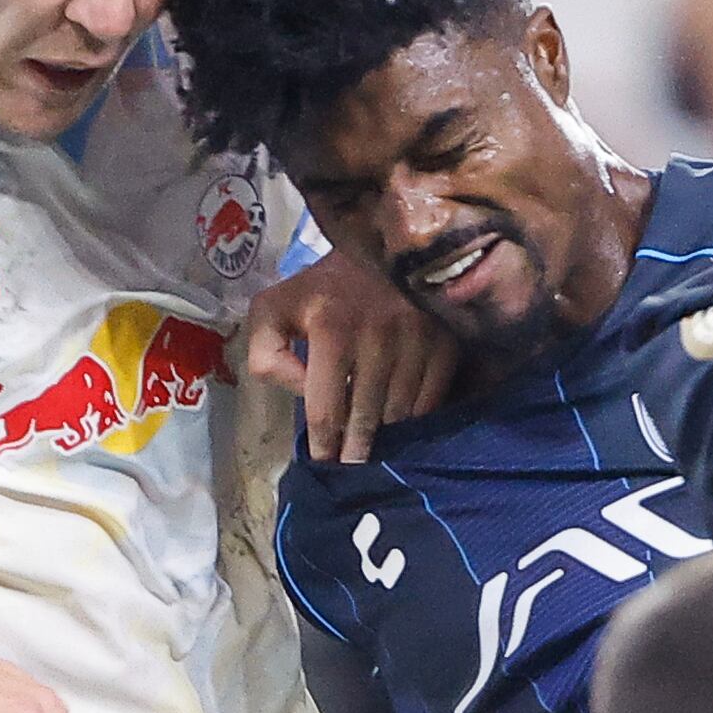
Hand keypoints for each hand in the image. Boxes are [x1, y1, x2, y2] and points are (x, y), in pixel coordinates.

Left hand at [245, 250, 455, 464]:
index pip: (326, 409)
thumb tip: (300, 392)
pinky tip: (403, 417)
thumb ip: (266, 354)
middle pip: (366, 418)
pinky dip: (416, 414)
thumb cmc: (323, 288)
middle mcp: (378, 336)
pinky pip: (431, 398)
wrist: (381, 248)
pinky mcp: (446, 341)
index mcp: (331, 329)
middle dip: (357, 448)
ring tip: (378, 442)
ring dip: (387, 432)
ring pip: (400, 413)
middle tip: (353, 464)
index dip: (324, 444)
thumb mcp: (273, 310)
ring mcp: (417, 339)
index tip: (325, 462)